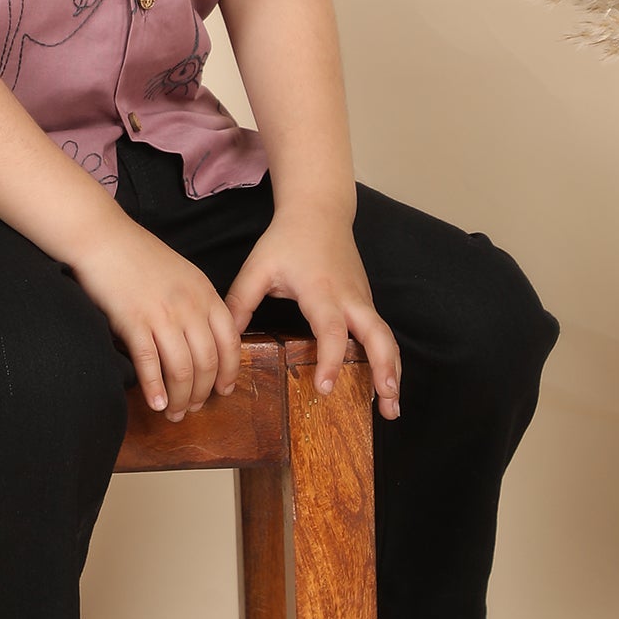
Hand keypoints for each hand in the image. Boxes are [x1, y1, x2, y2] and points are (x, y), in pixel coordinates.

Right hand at [68, 219, 241, 421]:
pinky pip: (149, 363)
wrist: (102, 238)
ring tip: (172, 413)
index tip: (223, 391)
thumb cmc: (137, 255)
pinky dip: (154, 388)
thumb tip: (200, 339)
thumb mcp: (181, 273)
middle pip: (206, 362)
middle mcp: (189, 306)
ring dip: (179, 398)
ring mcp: (162, 314)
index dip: (228, 372)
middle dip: (201, 393)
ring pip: (181, 369)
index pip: (229, 342)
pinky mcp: (134, 321)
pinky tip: (154, 403)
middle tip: (192, 409)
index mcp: (204, 293)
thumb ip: (196, 302)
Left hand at [223, 209, 401, 419]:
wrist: (319, 210)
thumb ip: (240, 302)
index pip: (331, 330)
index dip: (330, 360)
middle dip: (385, 370)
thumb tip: (224, 337)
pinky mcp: (366, 302)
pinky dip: (388, 359)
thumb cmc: (286, 239)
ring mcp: (362, 299)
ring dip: (393, 371)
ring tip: (392, 408)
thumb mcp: (258, 267)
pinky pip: (381, 333)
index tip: (325, 388)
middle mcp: (349, 297)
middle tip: (386, 406)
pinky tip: (384, 384)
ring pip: (387, 337)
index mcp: (320, 290)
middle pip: (378, 335)